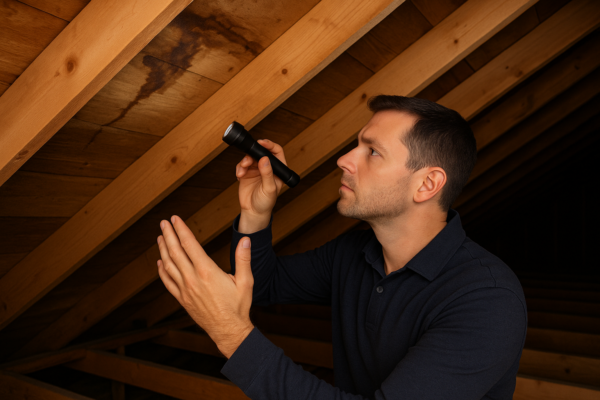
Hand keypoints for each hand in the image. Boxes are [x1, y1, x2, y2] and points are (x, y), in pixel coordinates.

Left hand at [157, 215, 253, 357]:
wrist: (229, 330)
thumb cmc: (238, 306)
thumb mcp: (246, 281)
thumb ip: (244, 259)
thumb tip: (245, 240)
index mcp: (207, 272)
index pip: (190, 245)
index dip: (181, 230)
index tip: (175, 219)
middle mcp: (193, 279)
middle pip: (176, 252)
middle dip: (168, 235)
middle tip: (163, 223)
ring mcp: (185, 290)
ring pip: (169, 266)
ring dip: (163, 250)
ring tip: (160, 238)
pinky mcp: (182, 300)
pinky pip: (168, 283)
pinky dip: (162, 271)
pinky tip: (160, 263)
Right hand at [235, 139, 286, 228]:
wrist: (253, 212)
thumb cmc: (266, 203)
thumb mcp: (269, 189)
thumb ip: (267, 174)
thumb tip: (265, 159)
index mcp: (278, 169)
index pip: (276, 152)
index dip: (270, 145)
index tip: (261, 143)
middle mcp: (267, 167)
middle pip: (261, 152)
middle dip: (252, 154)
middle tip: (247, 161)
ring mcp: (256, 170)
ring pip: (249, 157)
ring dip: (244, 162)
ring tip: (242, 172)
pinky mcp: (247, 173)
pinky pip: (241, 165)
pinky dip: (239, 169)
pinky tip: (239, 176)